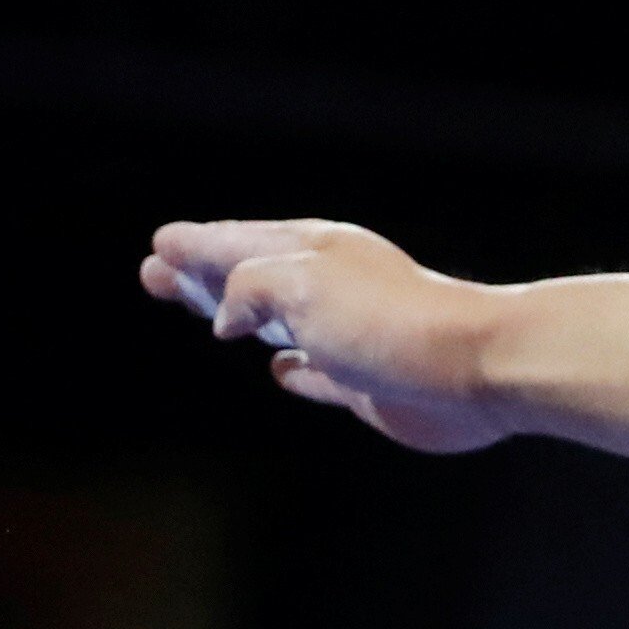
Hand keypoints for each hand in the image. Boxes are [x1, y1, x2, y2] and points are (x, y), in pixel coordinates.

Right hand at [140, 218, 507, 452]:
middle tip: (154, 275)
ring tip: (207, 315)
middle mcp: (327, 289)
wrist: (473, 369)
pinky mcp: (363, 382)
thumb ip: (250, 286)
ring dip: (238, 318)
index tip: (159, 247)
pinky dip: (294, 369)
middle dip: (200, 278)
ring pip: (275, 322)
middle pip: (248, 280)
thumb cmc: (389, 320)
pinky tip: (280, 368)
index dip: (195, 247)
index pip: (236, 245)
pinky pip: (314, 372)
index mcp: (311, 253)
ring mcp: (346, 336)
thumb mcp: (301, 284)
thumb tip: (226, 317)